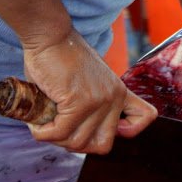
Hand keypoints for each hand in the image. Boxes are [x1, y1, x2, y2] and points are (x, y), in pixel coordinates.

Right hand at [22, 28, 156, 153]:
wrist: (51, 36)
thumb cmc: (62, 59)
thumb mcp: (88, 83)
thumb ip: (91, 106)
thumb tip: (75, 136)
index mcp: (119, 92)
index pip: (145, 118)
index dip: (125, 132)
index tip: (99, 125)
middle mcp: (114, 97)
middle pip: (103, 144)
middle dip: (77, 144)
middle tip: (59, 129)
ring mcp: (99, 100)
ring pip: (78, 142)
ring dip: (55, 139)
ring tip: (45, 123)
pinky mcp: (79, 101)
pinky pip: (59, 133)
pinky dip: (43, 133)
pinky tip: (36, 122)